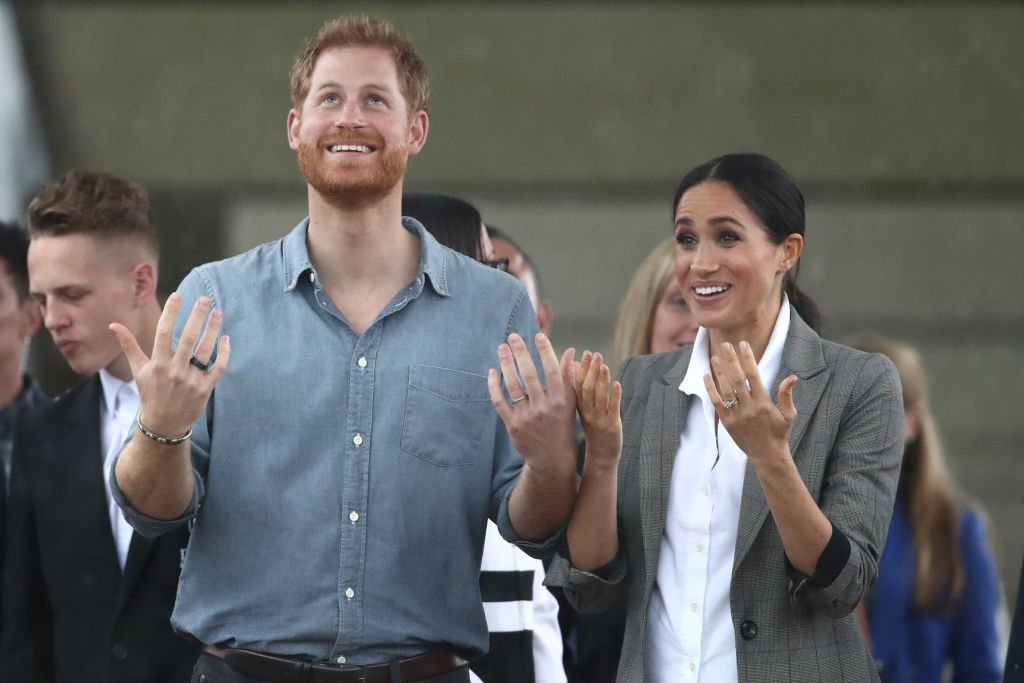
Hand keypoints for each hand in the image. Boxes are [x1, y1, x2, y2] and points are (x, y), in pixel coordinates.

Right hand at [109, 293, 230, 436]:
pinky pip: (219, 368)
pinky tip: (226, 338)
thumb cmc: (150, 392)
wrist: (164, 423)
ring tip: (218, 312)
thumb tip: (114, 325)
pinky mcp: (205, 388)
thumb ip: (129, 346)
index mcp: (157, 364)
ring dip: (213, 330)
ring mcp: (191, 380)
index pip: (164, 332)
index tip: (177, 295)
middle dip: (197, 317)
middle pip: (188, 338)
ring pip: (206, 351)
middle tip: (204, 298)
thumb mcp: (138, 370)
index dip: (171, 312)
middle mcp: (174, 370)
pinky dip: (224, 353)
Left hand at [487, 333, 576, 473]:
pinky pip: (499, 401)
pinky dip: (494, 385)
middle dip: (520, 352)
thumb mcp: (571, 402)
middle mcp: (544, 407)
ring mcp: (527, 416)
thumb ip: (568, 376)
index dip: (545, 351)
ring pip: (513, 385)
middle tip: (513, 336)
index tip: (538, 335)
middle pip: (529, 374)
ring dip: (506, 364)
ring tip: (502, 348)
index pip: (551, 370)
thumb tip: (571, 351)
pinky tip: (492, 372)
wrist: (551, 457)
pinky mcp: (512, 424)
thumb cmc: (563, 424)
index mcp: (561, 400)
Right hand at [574, 350, 621, 468]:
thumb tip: (574, 365)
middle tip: (594, 354)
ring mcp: (599, 419)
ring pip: (599, 397)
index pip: (576, 385)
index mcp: (579, 407)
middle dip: (590, 370)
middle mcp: (587, 412)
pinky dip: (615, 396)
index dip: (580, 368)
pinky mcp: (612, 425)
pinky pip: (613, 409)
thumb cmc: (593, 428)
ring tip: (604, 366)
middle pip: (586, 388)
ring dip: (602, 380)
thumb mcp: (582, 408)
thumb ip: (579, 388)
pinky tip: (617, 384)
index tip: (583, 353)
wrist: (601, 456)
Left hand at [704, 341, 795, 462]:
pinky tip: (706, 376)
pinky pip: (716, 402)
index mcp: (764, 403)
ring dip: (719, 372)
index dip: (748, 359)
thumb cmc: (779, 433)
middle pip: (737, 379)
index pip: (754, 376)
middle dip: (731, 361)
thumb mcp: (789, 414)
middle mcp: (749, 408)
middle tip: (726, 344)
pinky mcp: (727, 422)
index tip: (743, 345)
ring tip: (715, 357)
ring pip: (725, 389)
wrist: (767, 456)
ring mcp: (736, 415)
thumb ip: (787, 394)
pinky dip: (710, 389)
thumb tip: (792, 376)